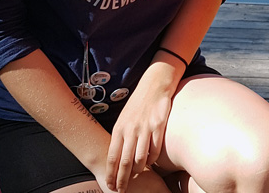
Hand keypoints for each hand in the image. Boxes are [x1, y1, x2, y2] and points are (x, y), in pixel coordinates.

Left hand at [106, 70, 174, 192]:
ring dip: (139, 171)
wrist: (154, 85)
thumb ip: (120, 136)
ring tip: (137, 176)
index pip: (112, 157)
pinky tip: (151, 162)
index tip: (110, 185)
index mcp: (119, 129)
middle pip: (125, 162)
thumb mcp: (124, 119)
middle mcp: (130, 130)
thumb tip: (117, 157)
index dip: (110, 174)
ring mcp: (145, 128)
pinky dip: (152, 159)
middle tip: (121, 190)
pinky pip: (155, 149)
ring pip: (140, 158)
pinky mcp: (158, 126)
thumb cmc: (138, 103)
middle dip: (122, 179)